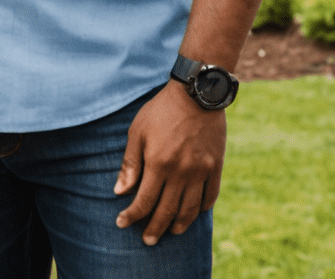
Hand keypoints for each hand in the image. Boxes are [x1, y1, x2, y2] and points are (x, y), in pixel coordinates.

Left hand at [113, 84, 224, 246]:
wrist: (195, 94)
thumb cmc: (161, 111)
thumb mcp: (138, 131)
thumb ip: (130, 163)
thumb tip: (120, 190)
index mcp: (158, 163)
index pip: (144, 201)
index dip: (132, 216)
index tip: (122, 223)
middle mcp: (180, 172)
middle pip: (166, 211)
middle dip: (154, 228)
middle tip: (147, 240)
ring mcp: (200, 171)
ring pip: (189, 209)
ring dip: (179, 224)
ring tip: (170, 232)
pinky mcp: (215, 167)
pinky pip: (210, 196)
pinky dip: (201, 209)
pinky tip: (194, 213)